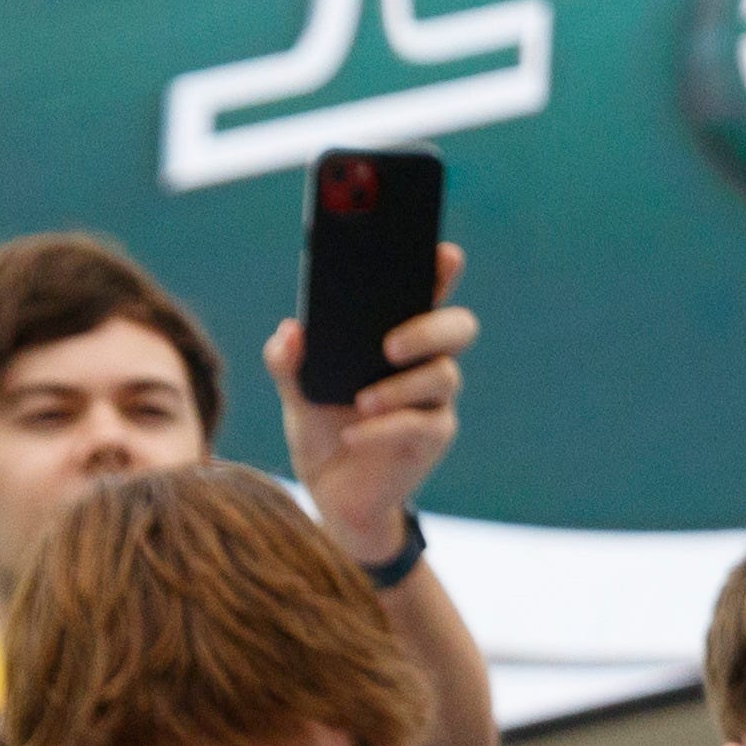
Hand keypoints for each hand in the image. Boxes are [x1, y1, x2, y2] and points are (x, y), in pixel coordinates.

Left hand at [267, 241, 474, 564]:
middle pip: (457, 328)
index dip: (441, 269)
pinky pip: (422, 425)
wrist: (333, 494)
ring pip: (444, 377)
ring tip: (362, 402)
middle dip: (430, 328)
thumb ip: (288, 361)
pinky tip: (355, 435)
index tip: (442, 252)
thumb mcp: (296, 392)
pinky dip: (385, 429)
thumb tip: (290, 332)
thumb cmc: (321, 431)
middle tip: (390, 344)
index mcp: (394, 336)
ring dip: (401, 386)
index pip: (426, 292)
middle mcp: (424, 362)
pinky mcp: (432, 438)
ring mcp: (433, 401)